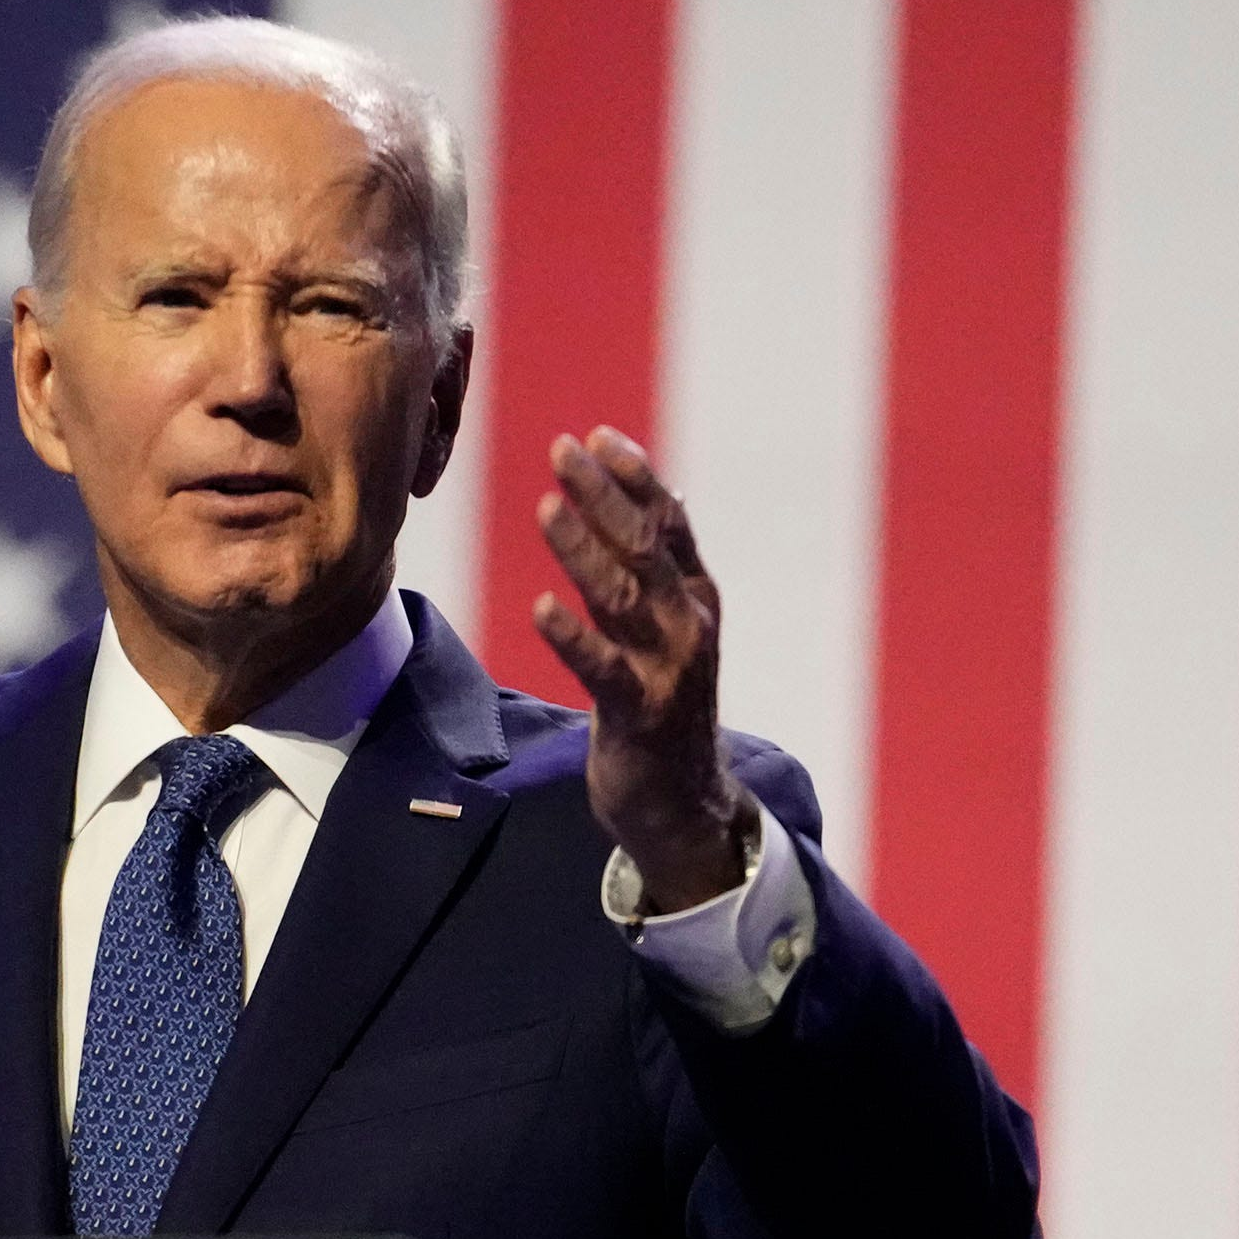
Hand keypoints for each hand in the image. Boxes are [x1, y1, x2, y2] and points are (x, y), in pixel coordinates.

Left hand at [532, 429, 752, 912]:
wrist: (684, 803)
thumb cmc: (667, 708)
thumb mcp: (671, 631)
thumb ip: (664, 568)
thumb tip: (666, 492)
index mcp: (696, 598)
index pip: (669, 522)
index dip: (635, 477)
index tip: (597, 436)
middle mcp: (689, 625)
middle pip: (645, 546)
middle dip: (603, 495)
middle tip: (562, 450)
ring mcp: (668, 669)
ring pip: (623, 597)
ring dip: (582, 549)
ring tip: (545, 507)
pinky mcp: (640, 714)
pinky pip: (603, 668)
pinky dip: (572, 636)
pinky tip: (541, 607)